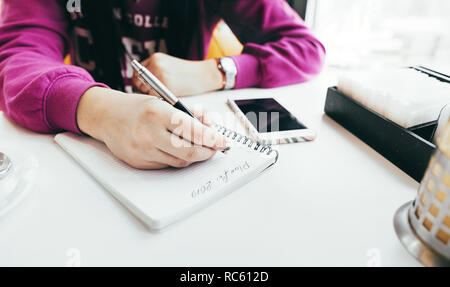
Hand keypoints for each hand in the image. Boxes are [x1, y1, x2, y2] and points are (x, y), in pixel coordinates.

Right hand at [77, 87, 228, 168]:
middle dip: (208, 151)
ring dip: (194, 155)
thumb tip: (212, 127)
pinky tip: (175, 148)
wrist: (106, 116)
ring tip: (196, 146)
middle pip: (190, 151)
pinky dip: (177, 158)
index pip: (193, 130)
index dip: (213, 138)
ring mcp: (143, 150)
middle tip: (215, 148)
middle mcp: (149, 133)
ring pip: (181, 161)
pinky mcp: (140, 162)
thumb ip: (191, 114)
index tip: (223, 141)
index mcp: (158, 112)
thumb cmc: (138, 108)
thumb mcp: (165, 102)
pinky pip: (167, 164)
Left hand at [132, 52, 223, 96]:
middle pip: (138, 81)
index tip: (141, 87)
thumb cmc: (188, 73)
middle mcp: (156, 65)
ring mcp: (160, 75)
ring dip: (150, 95)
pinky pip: (155, 96)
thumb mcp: (169, 66)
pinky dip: (158, 99)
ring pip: (145, 90)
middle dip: (142, 89)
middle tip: (150, 94)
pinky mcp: (166, 86)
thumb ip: (155, 71)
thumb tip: (140, 85)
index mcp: (156, 58)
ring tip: (161, 96)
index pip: (137, 71)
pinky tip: (166, 97)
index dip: (138, 81)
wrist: (204, 75)